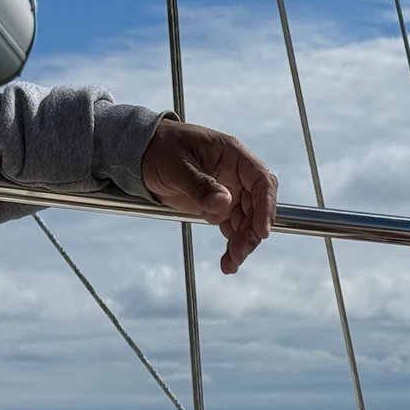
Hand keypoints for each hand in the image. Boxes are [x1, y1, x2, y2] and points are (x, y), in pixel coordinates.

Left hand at [140, 118, 277, 273]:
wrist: (143, 153)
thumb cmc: (160, 147)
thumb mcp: (175, 163)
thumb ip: (199, 183)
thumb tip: (224, 200)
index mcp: (233, 155)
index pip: (261, 181)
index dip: (266, 206)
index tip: (262, 230)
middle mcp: (237, 176)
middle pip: (258, 207)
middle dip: (252, 232)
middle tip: (239, 253)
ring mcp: (230, 193)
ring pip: (248, 222)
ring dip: (243, 243)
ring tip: (231, 263)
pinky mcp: (219, 209)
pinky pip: (233, 230)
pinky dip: (232, 246)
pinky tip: (228, 262)